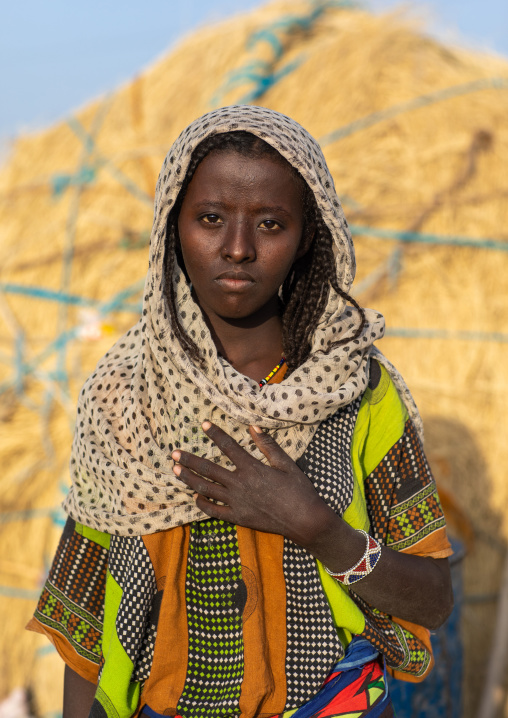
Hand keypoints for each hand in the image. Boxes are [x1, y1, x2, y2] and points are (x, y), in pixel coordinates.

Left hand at [171, 421, 333, 544]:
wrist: (304, 520)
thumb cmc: (299, 490)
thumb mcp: (286, 463)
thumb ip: (267, 445)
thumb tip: (252, 426)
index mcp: (252, 468)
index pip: (228, 447)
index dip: (216, 434)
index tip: (204, 425)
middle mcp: (240, 484)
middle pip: (208, 469)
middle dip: (189, 460)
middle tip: (174, 453)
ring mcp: (236, 502)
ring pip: (206, 489)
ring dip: (189, 479)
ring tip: (175, 471)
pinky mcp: (238, 517)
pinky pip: (214, 511)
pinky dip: (203, 504)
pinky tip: (195, 496)